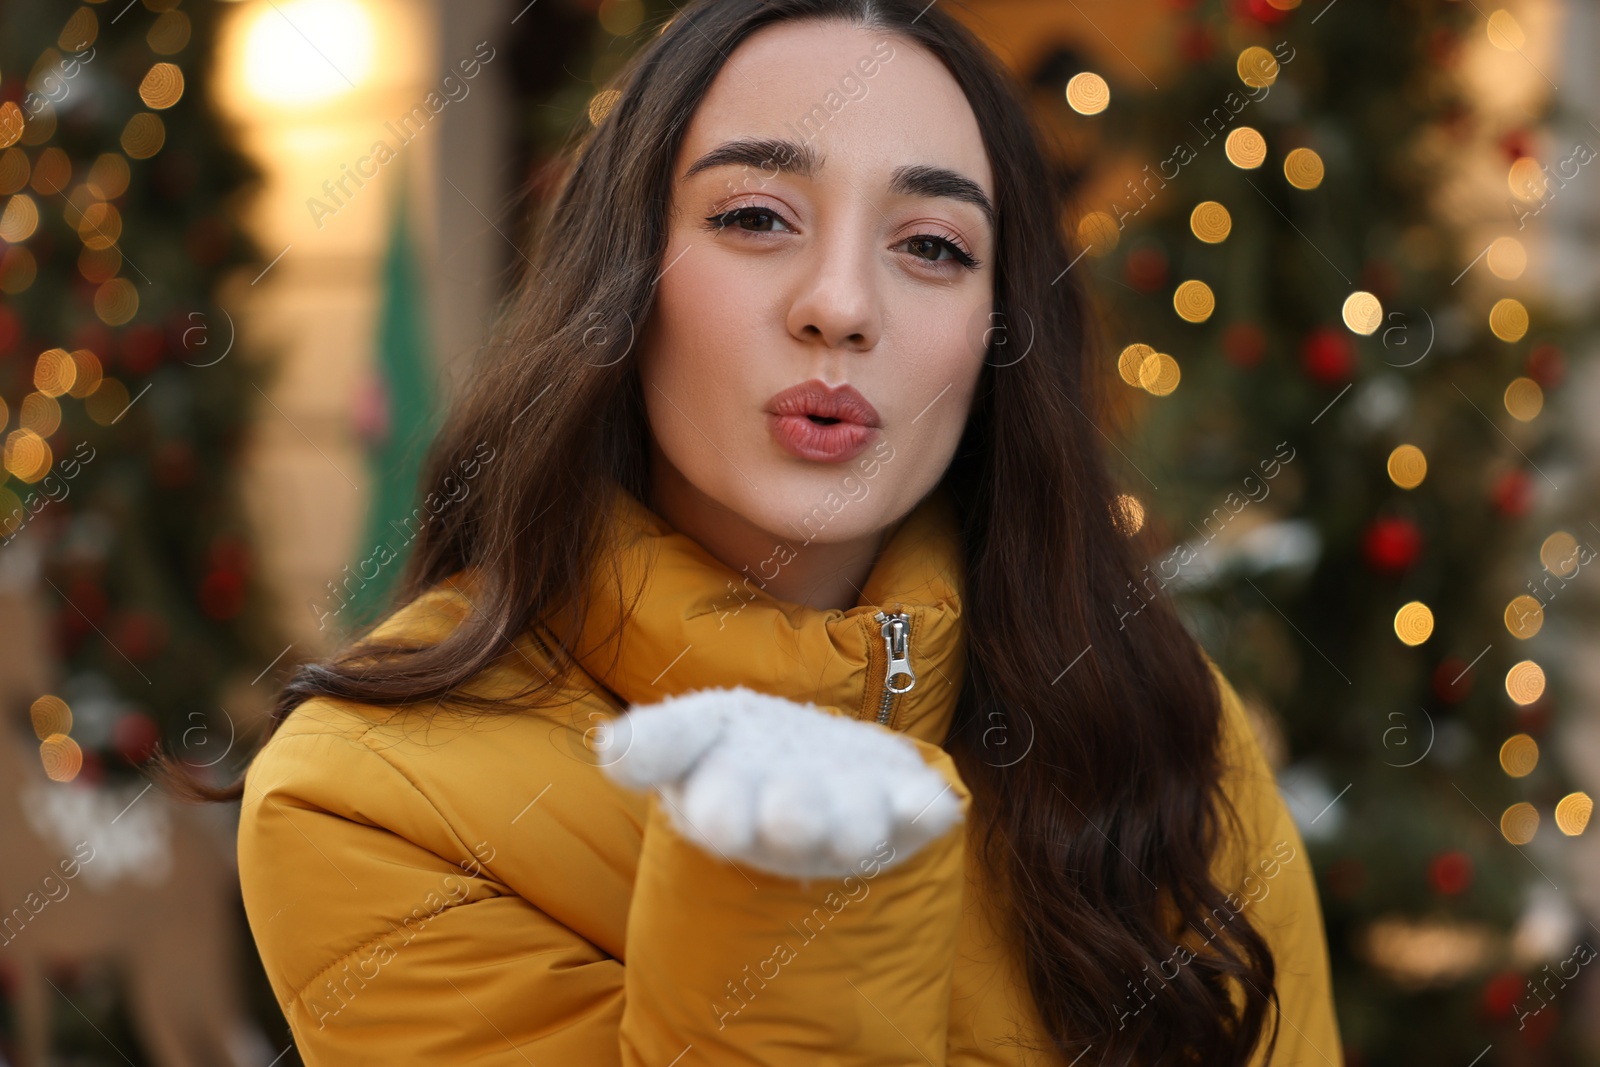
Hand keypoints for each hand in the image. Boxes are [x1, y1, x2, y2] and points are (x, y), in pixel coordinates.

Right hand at [594, 686, 963, 880]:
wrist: (815, 762)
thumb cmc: (741, 750)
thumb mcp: (693, 731)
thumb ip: (655, 741)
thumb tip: (610, 747)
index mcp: (728, 806)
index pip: (718, 810)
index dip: (722, 812)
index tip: (722, 819)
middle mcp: (792, 825)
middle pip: (793, 827)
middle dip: (794, 820)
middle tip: (790, 815)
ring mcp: (852, 818)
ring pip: (857, 829)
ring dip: (857, 824)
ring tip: (856, 826)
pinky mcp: (904, 808)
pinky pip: (921, 815)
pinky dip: (927, 811)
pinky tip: (933, 805)